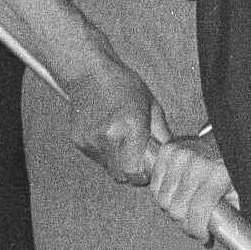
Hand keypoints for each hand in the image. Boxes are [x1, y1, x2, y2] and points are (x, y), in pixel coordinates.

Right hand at [66, 60, 163, 185]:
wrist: (89, 73)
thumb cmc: (124, 86)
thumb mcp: (152, 106)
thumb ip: (163, 135)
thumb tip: (172, 156)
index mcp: (131, 128)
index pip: (135, 173)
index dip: (142, 176)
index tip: (146, 169)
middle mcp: (109, 137)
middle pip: (120, 176)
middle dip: (130, 172)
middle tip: (136, 157)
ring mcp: (90, 140)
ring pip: (108, 168)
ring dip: (117, 162)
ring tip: (121, 141)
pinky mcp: (78, 140)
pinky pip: (96, 158)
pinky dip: (104, 153)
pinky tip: (107, 134)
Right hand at [147, 138, 232, 241]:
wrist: (223, 142)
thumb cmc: (231, 168)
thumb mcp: (238, 192)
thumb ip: (231, 212)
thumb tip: (225, 235)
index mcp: (218, 173)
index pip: (198, 211)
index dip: (197, 230)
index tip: (203, 237)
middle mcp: (197, 162)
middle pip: (176, 209)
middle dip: (185, 223)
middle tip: (195, 224)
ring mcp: (179, 154)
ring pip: (162, 200)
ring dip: (173, 209)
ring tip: (187, 208)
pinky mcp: (167, 151)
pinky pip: (155, 185)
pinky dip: (163, 195)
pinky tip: (177, 194)